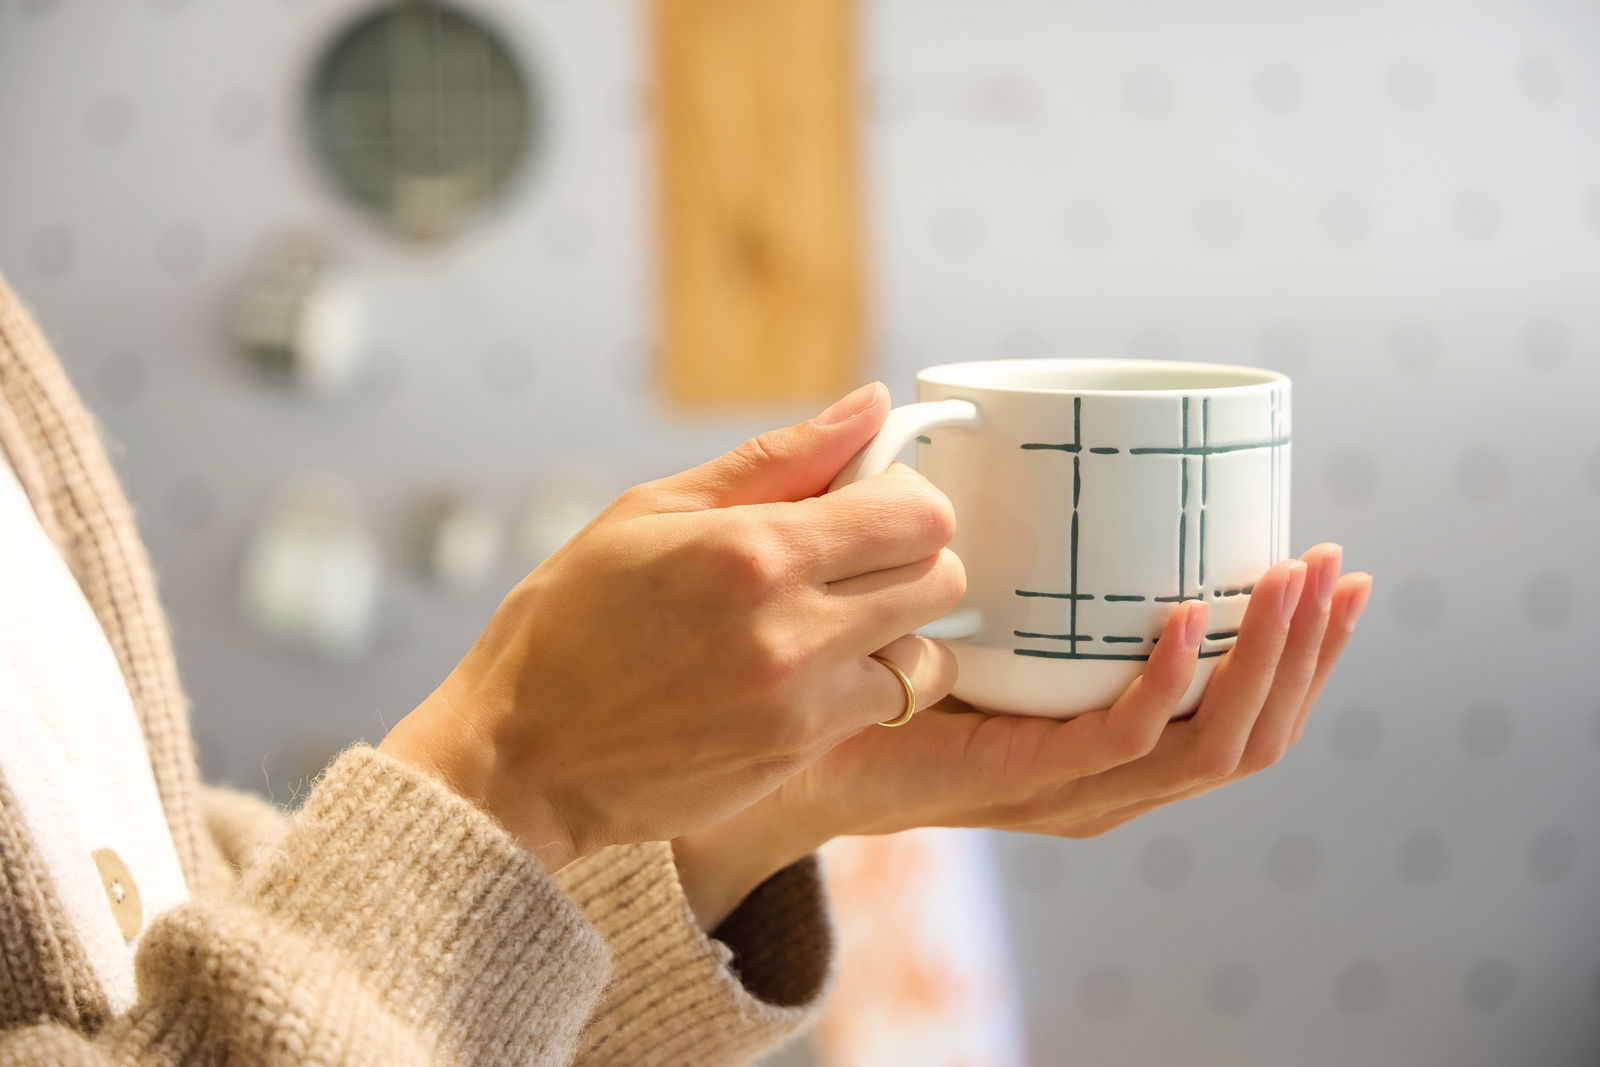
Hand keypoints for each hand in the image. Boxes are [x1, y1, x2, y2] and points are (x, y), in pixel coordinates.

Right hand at [379, 383, 964, 870]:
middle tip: (855, 560)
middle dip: (913, 560)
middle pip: (942, 579)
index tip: (869, 502)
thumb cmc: (569, 622)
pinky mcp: (798, 756)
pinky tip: (809, 672)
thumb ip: (776, 459)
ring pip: (928, 655)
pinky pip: (885, 710)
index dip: (906, 498)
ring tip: (835, 622)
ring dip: (899, 632)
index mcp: (752, 549)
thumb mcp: (649, 510)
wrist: (520, 758)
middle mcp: (791, 628)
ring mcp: (801, 703)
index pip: (916, 513)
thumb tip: (870, 404)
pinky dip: (868, 686)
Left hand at [674, 545, 1371, 926]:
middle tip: (1335, 565)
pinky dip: (1168, 682)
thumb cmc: (879, 668)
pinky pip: (1123, 740)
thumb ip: (1032, 550)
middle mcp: (1110, 776)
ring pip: (1212, 744)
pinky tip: (1188, 615)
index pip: (1245, 712)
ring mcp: (1072, 787)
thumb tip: (1070, 449)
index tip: (1334, 568)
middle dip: (1310, 652)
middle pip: (1253, 733)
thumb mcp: (981, 607)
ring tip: (1292, 576)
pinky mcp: (1023, 778)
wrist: (791, 744)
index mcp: (1114, 741)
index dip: (1306, 651)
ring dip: (1266, 661)